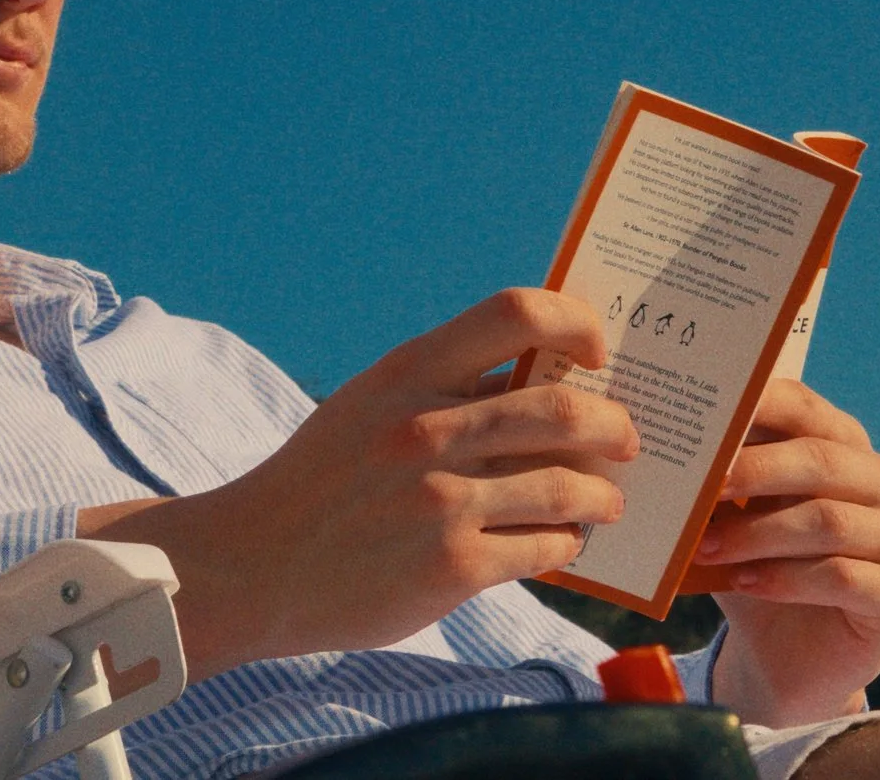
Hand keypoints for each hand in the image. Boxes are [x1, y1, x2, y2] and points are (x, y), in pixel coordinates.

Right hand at [82, 289, 640, 676]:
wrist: (252, 563)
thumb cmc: (323, 478)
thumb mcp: (371, 404)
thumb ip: (446, 387)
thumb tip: (547, 377)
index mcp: (409, 372)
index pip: (517, 312)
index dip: (576, 323)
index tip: (594, 351)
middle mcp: (428, 429)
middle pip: (565, 411)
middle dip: (616, 427)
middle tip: (627, 439)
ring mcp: (441, 501)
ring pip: (569, 487)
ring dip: (603, 495)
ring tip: (605, 501)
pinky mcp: (450, 569)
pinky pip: (545, 548)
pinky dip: (566, 544)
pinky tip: (560, 542)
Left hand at [700, 379, 879, 727]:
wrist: (786, 656)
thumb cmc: (756, 567)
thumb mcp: (732, 518)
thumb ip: (721, 481)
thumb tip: (675, 446)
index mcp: (843, 445)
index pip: (805, 408)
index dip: (757, 406)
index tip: (707, 417)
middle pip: (822, 460)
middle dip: (755, 470)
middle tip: (702, 487)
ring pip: (829, 521)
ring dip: (759, 534)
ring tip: (706, 548)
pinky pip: (843, 578)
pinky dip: (786, 578)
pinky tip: (746, 583)